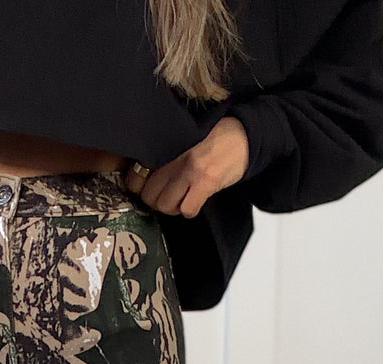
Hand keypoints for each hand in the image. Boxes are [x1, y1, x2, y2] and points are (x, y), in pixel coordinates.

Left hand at [124, 115, 248, 217]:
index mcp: (167, 145)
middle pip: (149, 195)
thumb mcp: (184, 137)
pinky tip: (196, 200)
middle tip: (167, 196)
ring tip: (182, 198)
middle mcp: (176, 157)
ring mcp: (191, 170)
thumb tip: (142, 172)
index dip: (139, 187)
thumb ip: (164, 152)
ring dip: (173, 207)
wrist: (246, 134)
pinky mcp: (207, 182)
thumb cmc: (215, 136)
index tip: (146, 188)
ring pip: (165, 205)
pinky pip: (187, 209)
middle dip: (156, 201)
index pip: (136, 175)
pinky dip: (190, 209)